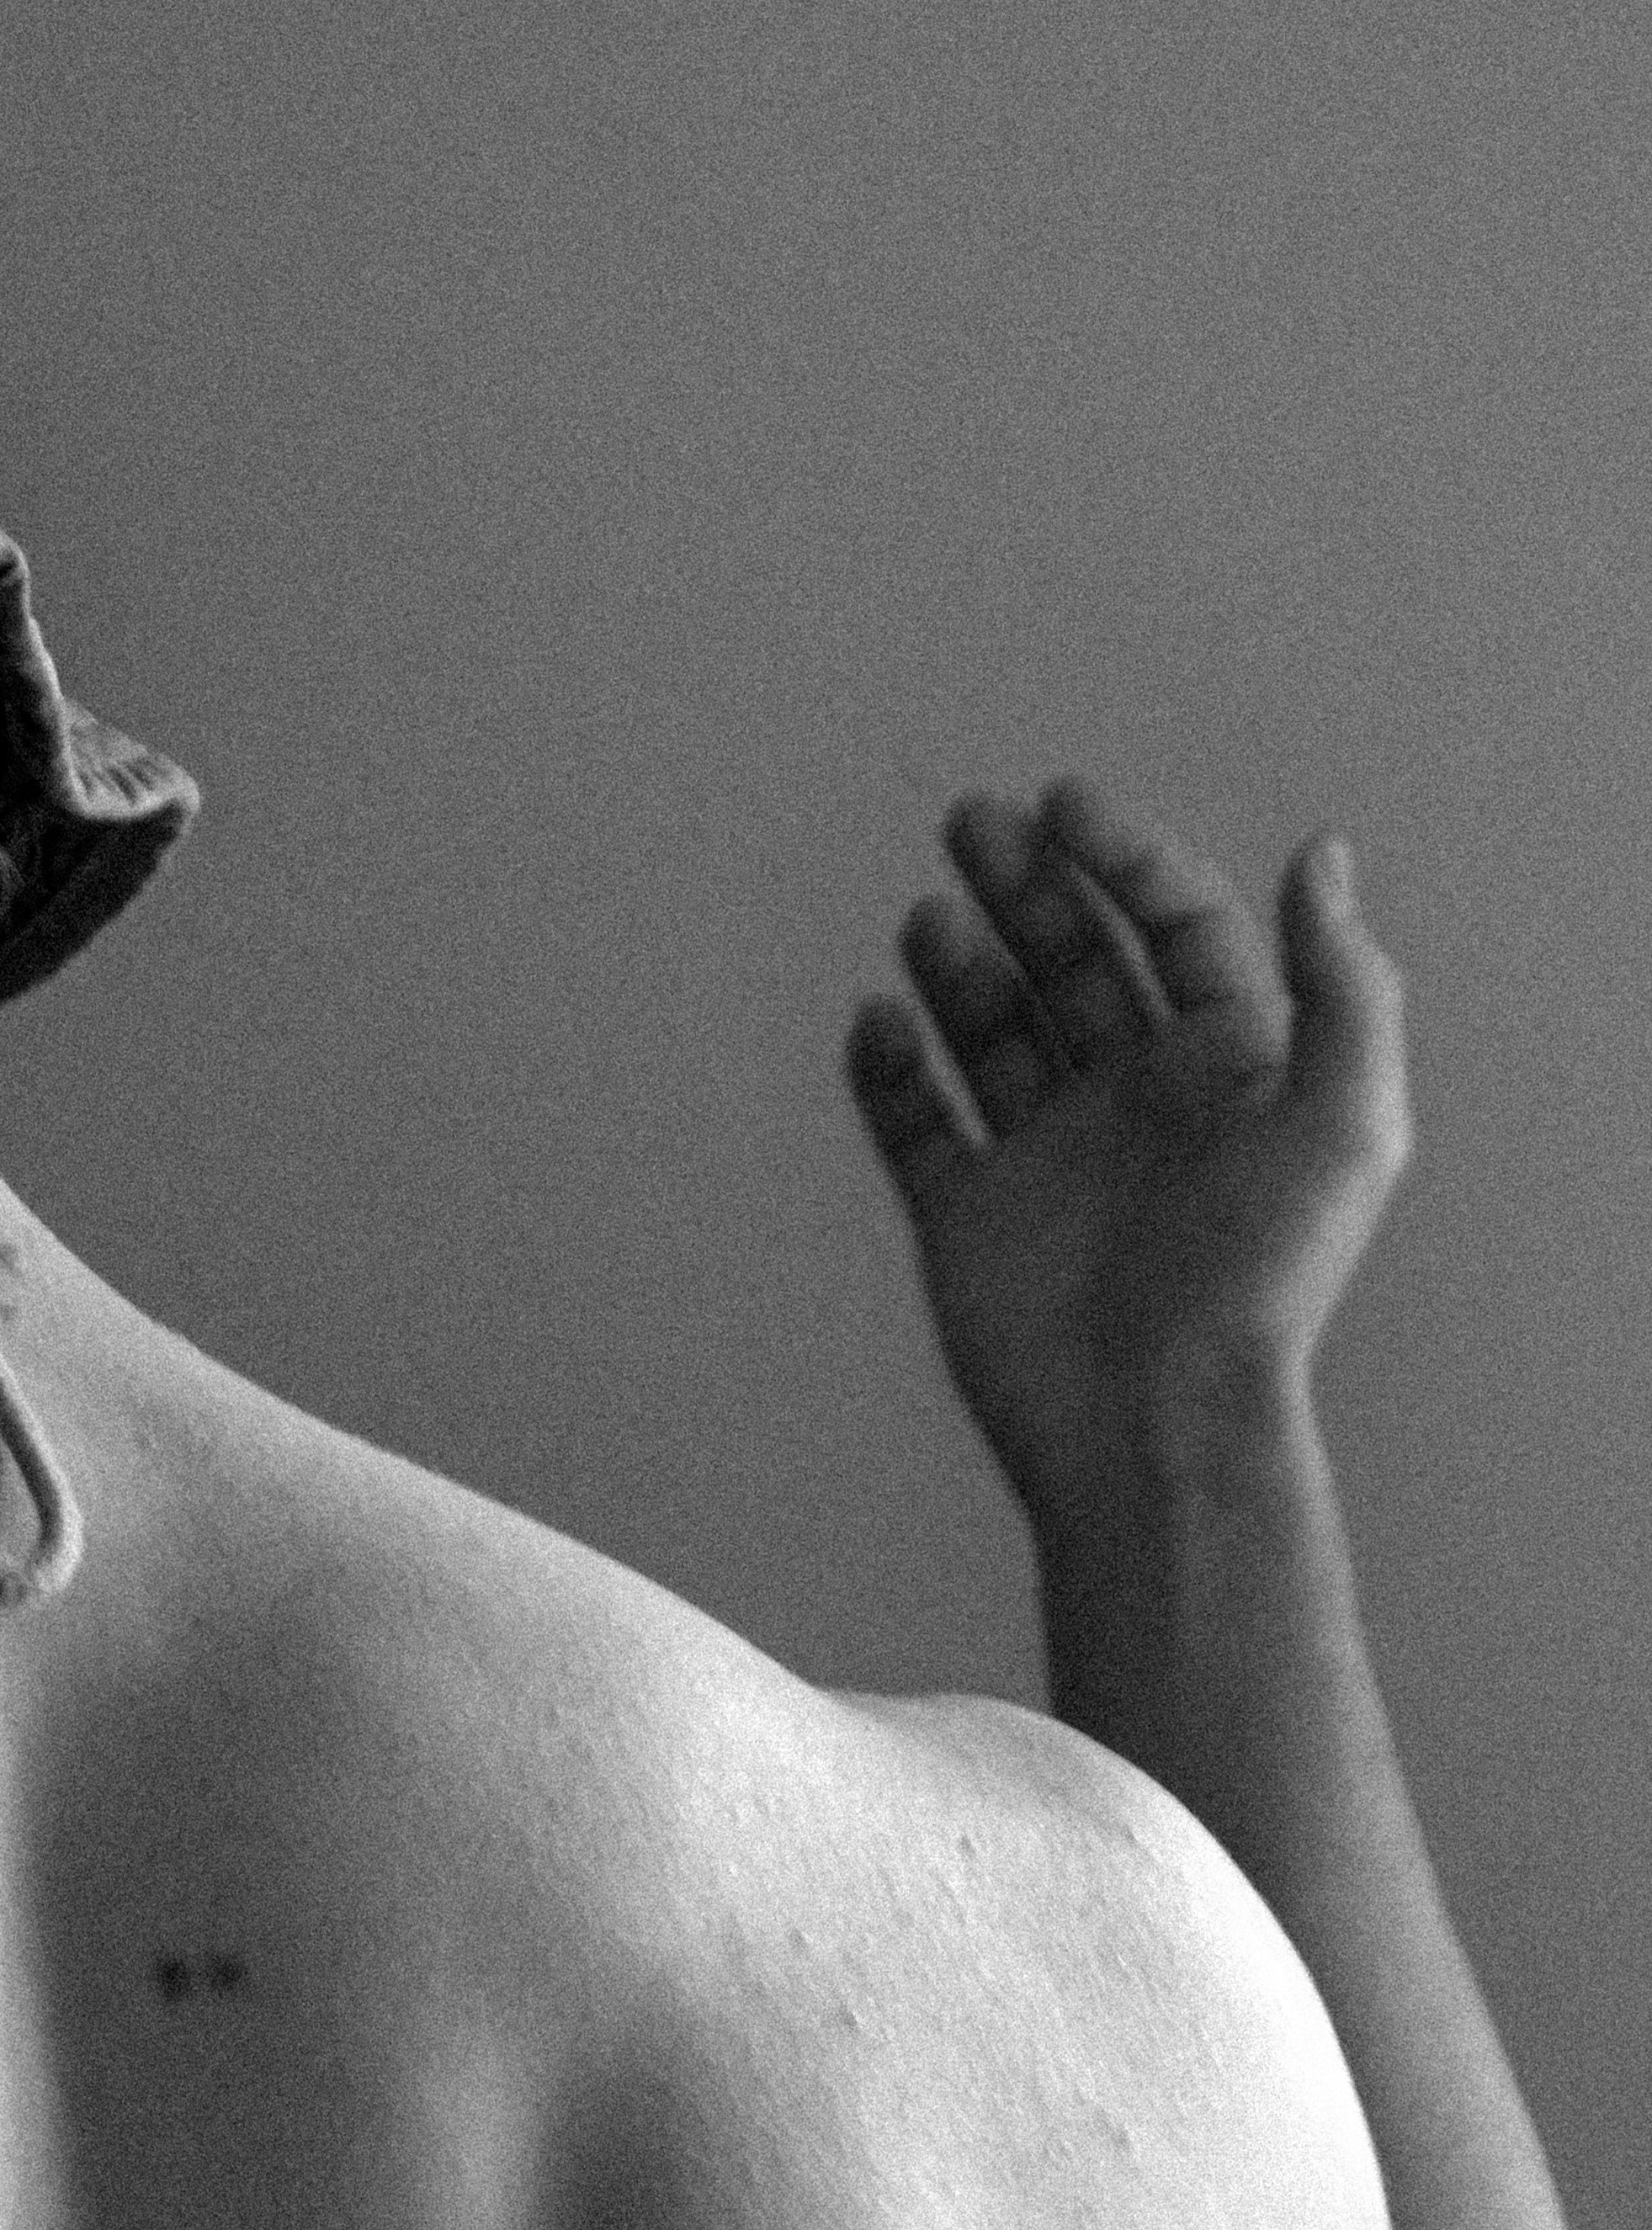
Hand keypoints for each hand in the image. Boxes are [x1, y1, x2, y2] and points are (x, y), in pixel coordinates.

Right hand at [844, 775, 1410, 1527]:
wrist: (1155, 1425)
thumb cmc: (1259, 1285)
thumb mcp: (1347, 1123)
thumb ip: (1344, 984)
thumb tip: (1321, 852)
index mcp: (1227, 1069)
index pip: (1175, 929)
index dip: (1125, 856)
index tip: (1065, 804)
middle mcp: (1136, 1102)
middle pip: (1075, 959)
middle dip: (1026, 883)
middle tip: (974, 820)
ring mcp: (1047, 1156)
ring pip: (991, 1026)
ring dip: (959, 962)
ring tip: (931, 920)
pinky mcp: (969, 1216)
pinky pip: (916, 1123)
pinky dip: (889, 1068)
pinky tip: (883, 1020)